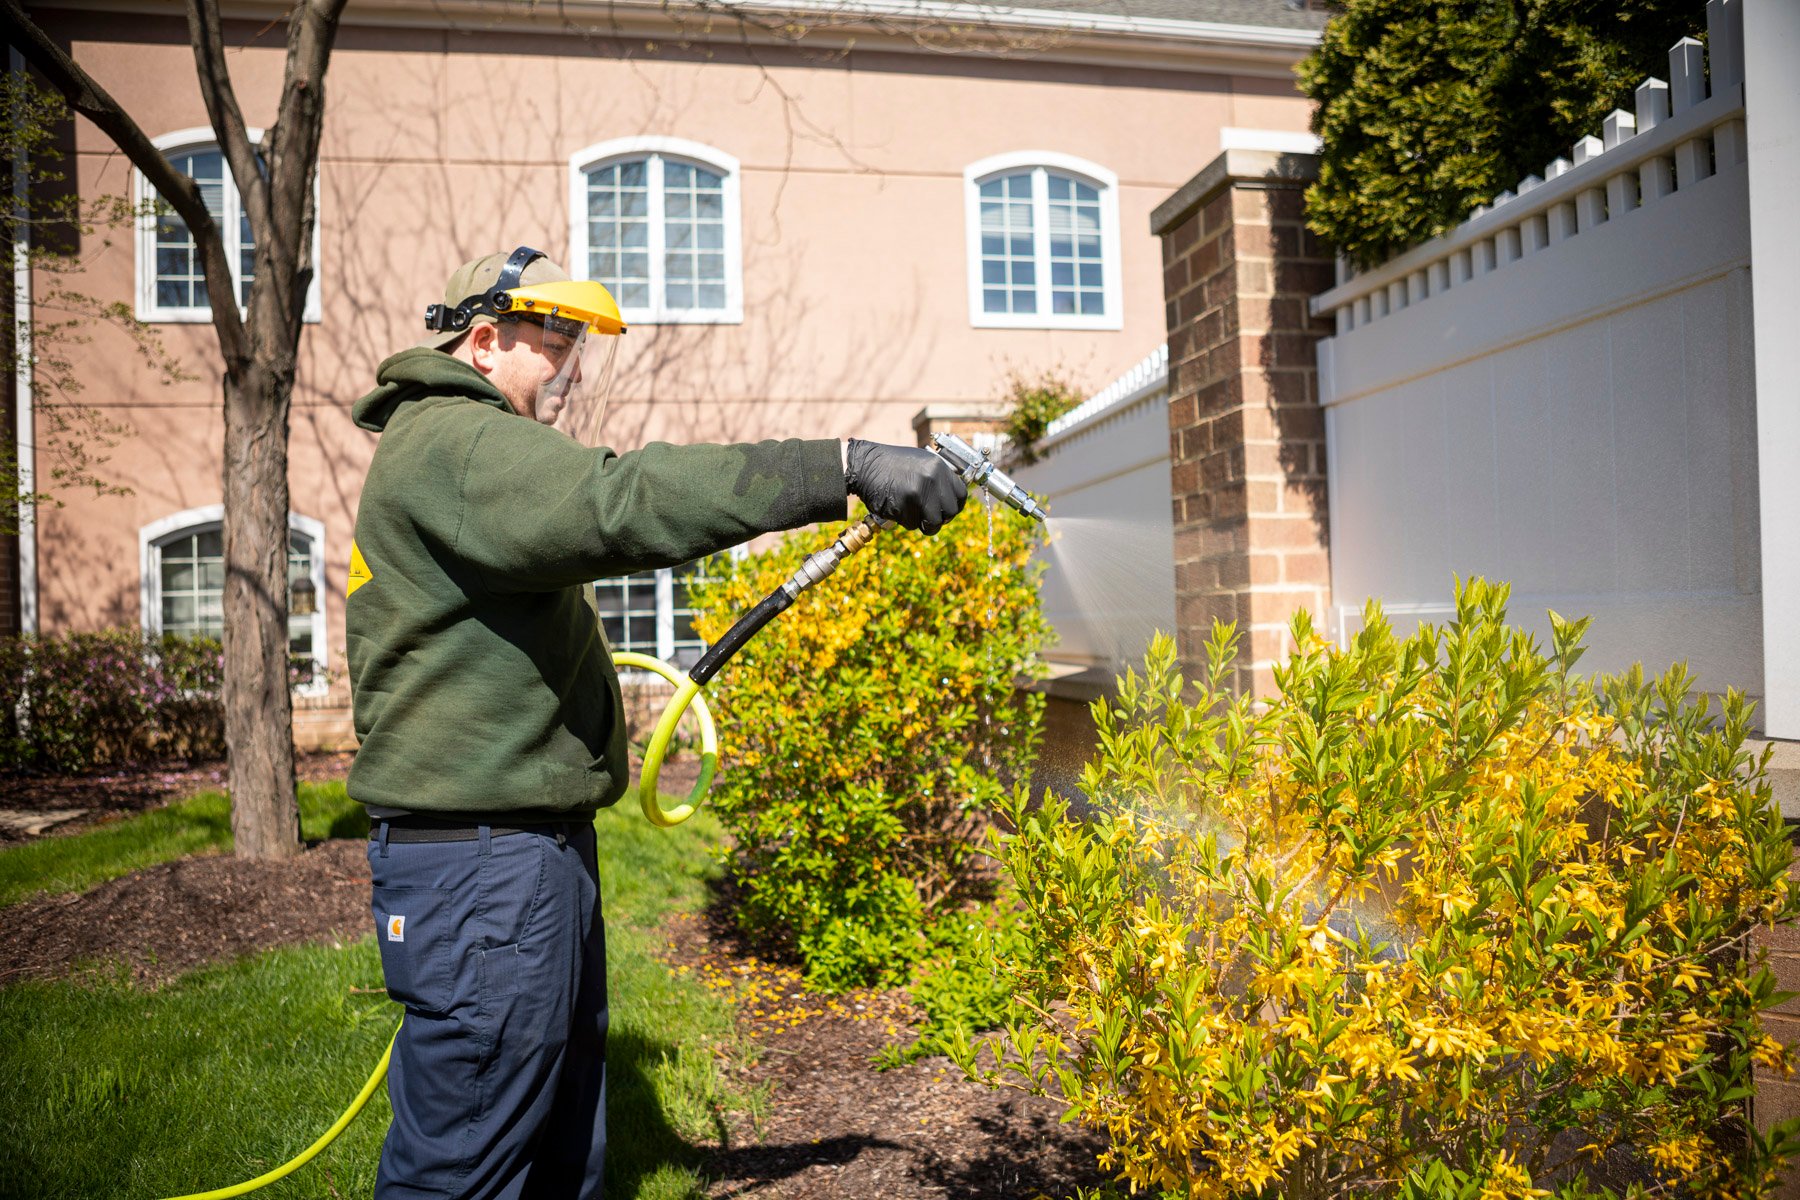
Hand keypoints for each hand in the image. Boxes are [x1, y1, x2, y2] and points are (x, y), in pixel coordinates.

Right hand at [843, 439, 968, 534]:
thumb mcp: (921, 462)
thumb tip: (952, 500)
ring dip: (922, 523)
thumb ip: (938, 478)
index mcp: (939, 467)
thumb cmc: (892, 464)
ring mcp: (918, 493)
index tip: (946, 511)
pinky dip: (904, 521)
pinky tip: (896, 507)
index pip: (961, 495)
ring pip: (932, 522)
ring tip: (910, 513)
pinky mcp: (904, 507)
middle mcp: (932, 479)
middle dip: (940, 519)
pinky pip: (912, 524)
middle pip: (950, 512)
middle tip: (929, 518)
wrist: (864, 465)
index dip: (955, 507)